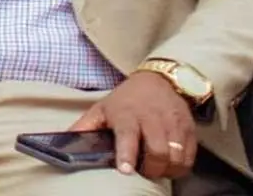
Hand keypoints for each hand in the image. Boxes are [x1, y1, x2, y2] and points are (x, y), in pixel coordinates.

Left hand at [66, 71, 197, 178]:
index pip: (128, 135)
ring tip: (156, 169)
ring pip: (176, 156)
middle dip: (151, 169)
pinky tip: (169, 165)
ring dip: (166, 170)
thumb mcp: (101, 108)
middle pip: (158, 151)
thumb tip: (63, 142)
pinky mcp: (189, 129)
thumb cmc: (126, 99)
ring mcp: (173, 123)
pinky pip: (189, 156)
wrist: (159, 81)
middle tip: (143, 172)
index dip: (127, 154)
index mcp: (127, 113)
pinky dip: (180, 166)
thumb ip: (84, 127)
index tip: (126, 170)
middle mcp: (152, 118)